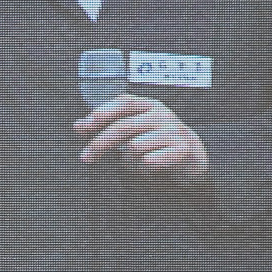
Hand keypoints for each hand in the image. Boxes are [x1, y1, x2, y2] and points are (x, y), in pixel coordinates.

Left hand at [75, 95, 209, 179]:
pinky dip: (144, 168)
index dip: (102, 112)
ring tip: (135, 162)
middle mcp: (162, 115)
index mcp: (149, 105)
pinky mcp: (182, 149)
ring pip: (135, 147)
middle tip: (86, 157)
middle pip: (122, 127)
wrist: (193, 156)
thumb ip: (107, 126)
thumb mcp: (134, 130)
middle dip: (100, 143)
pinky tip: (149, 167)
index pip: (123, 102)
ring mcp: (173, 131)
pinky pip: (150, 161)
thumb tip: (79, 126)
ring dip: (128, 160)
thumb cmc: (158, 142)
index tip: (83, 126)